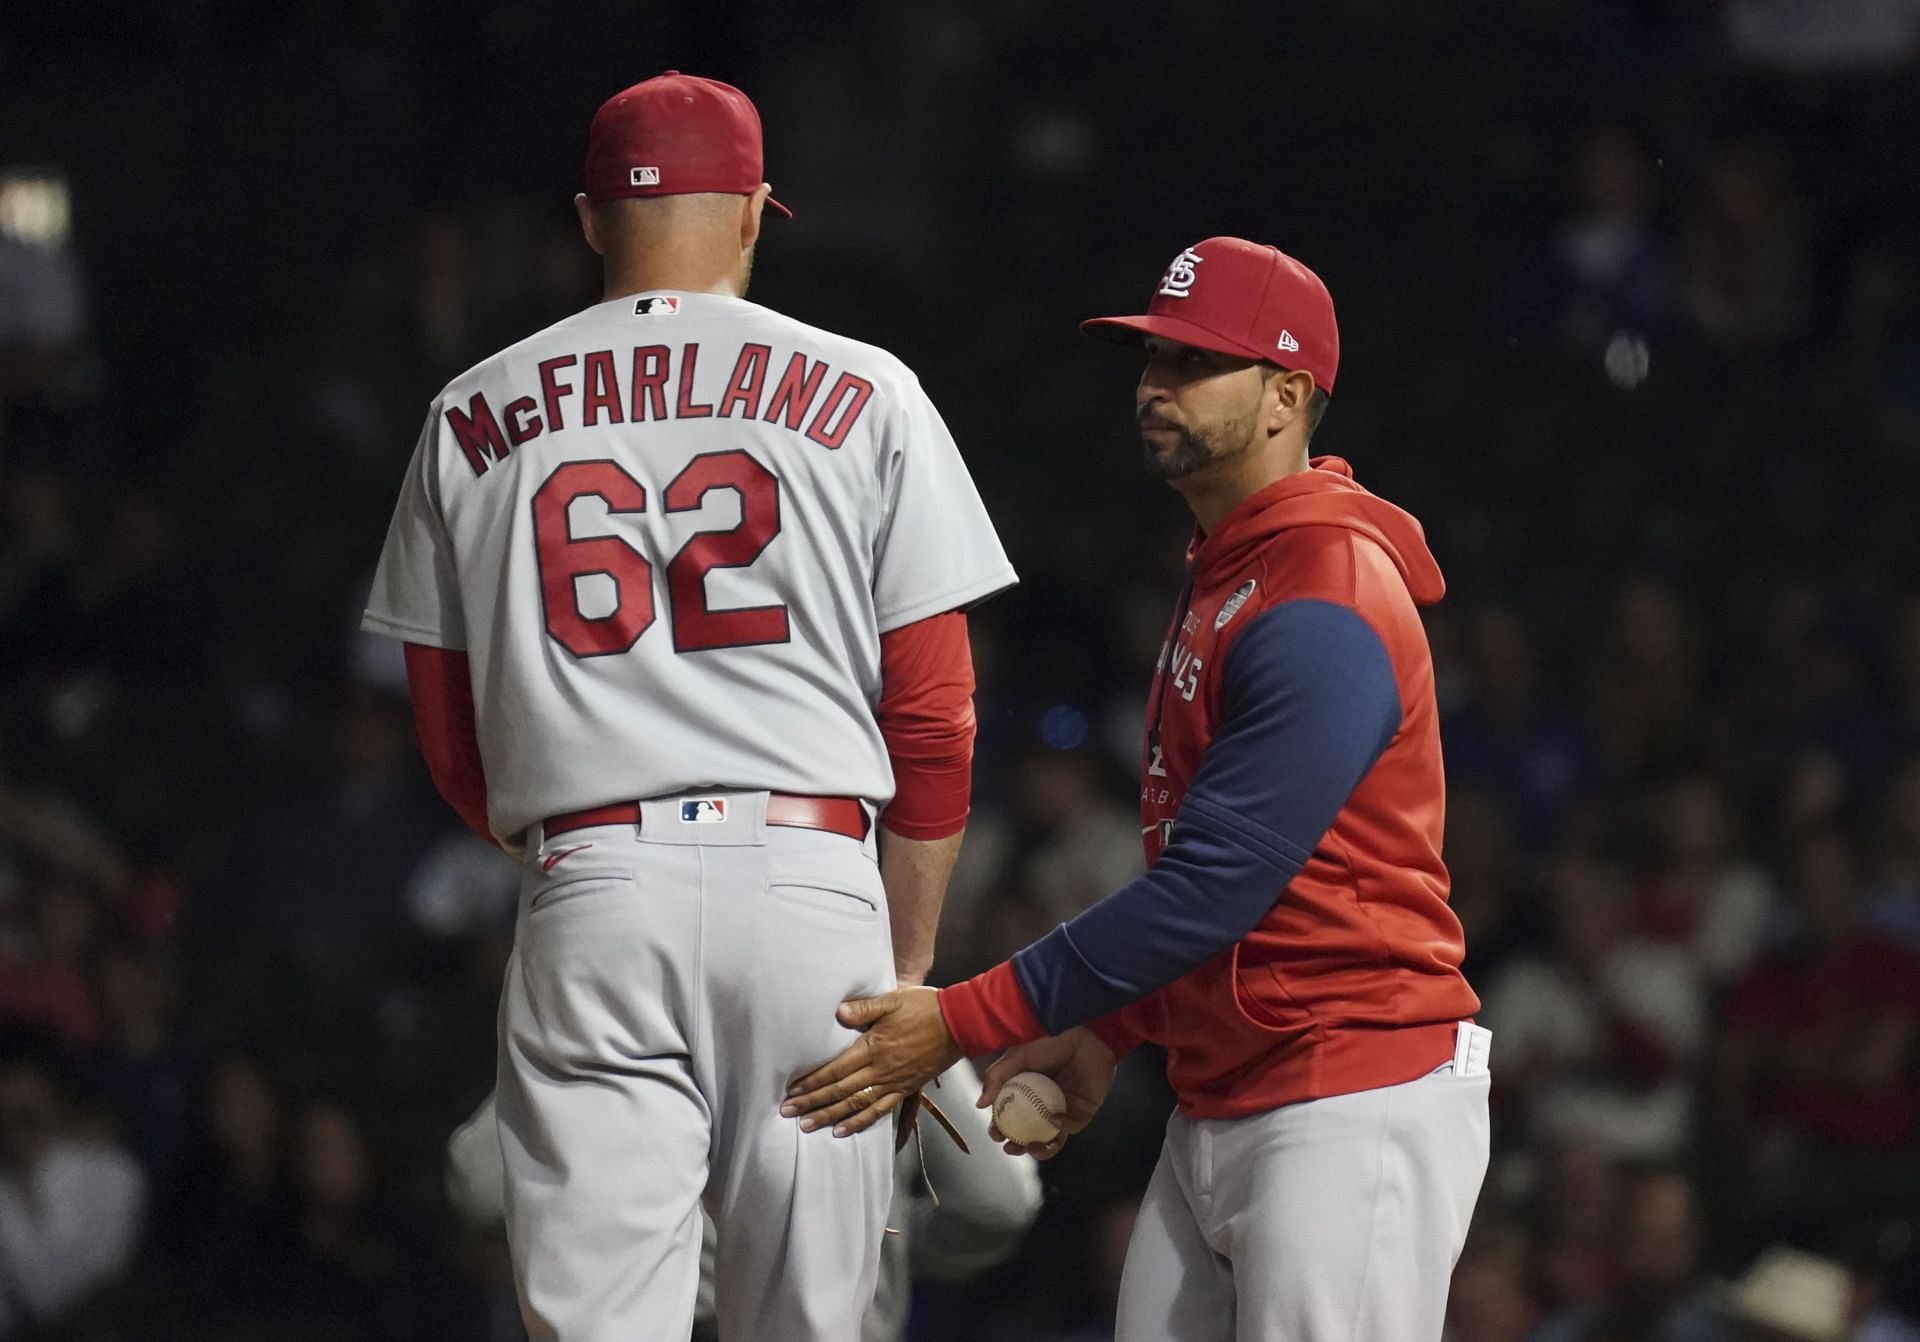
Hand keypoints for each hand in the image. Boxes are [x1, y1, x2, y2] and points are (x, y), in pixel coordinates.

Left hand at [782, 986, 962, 1136]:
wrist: (960, 1024)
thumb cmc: (925, 1008)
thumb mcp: (893, 999)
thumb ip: (864, 1008)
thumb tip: (839, 1012)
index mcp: (873, 1047)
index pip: (835, 1070)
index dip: (812, 1082)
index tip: (791, 1091)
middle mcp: (880, 1070)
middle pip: (840, 1091)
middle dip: (812, 1103)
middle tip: (788, 1113)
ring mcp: (893, 1082)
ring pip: (856, 1105)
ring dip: (830, 1116)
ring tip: (808, 1126)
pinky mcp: (906, 1088)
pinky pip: (879, 1110)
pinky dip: (860, 1122)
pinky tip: (843, 1131)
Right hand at [979, 1028, 1116, 1159]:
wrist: (1084, 1031)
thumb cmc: (1049, 1039)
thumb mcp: (1018, 1056)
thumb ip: (997, 1077)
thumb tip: (980, 1104)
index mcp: (1026, 1092)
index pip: (1011, 1117)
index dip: (1001, 1128)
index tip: (995, 1134)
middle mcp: (1044, 1104)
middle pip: (1030, 1133)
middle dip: (1019, 1145)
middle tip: (1011, 1147)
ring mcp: (1065, 1108)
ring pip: (1053, 1138)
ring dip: (1042, 1148)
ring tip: (1032, 1147)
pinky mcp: (1085, 1109)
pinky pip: (1074, 1125)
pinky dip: (1063, 1126)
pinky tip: (1054, 1120)